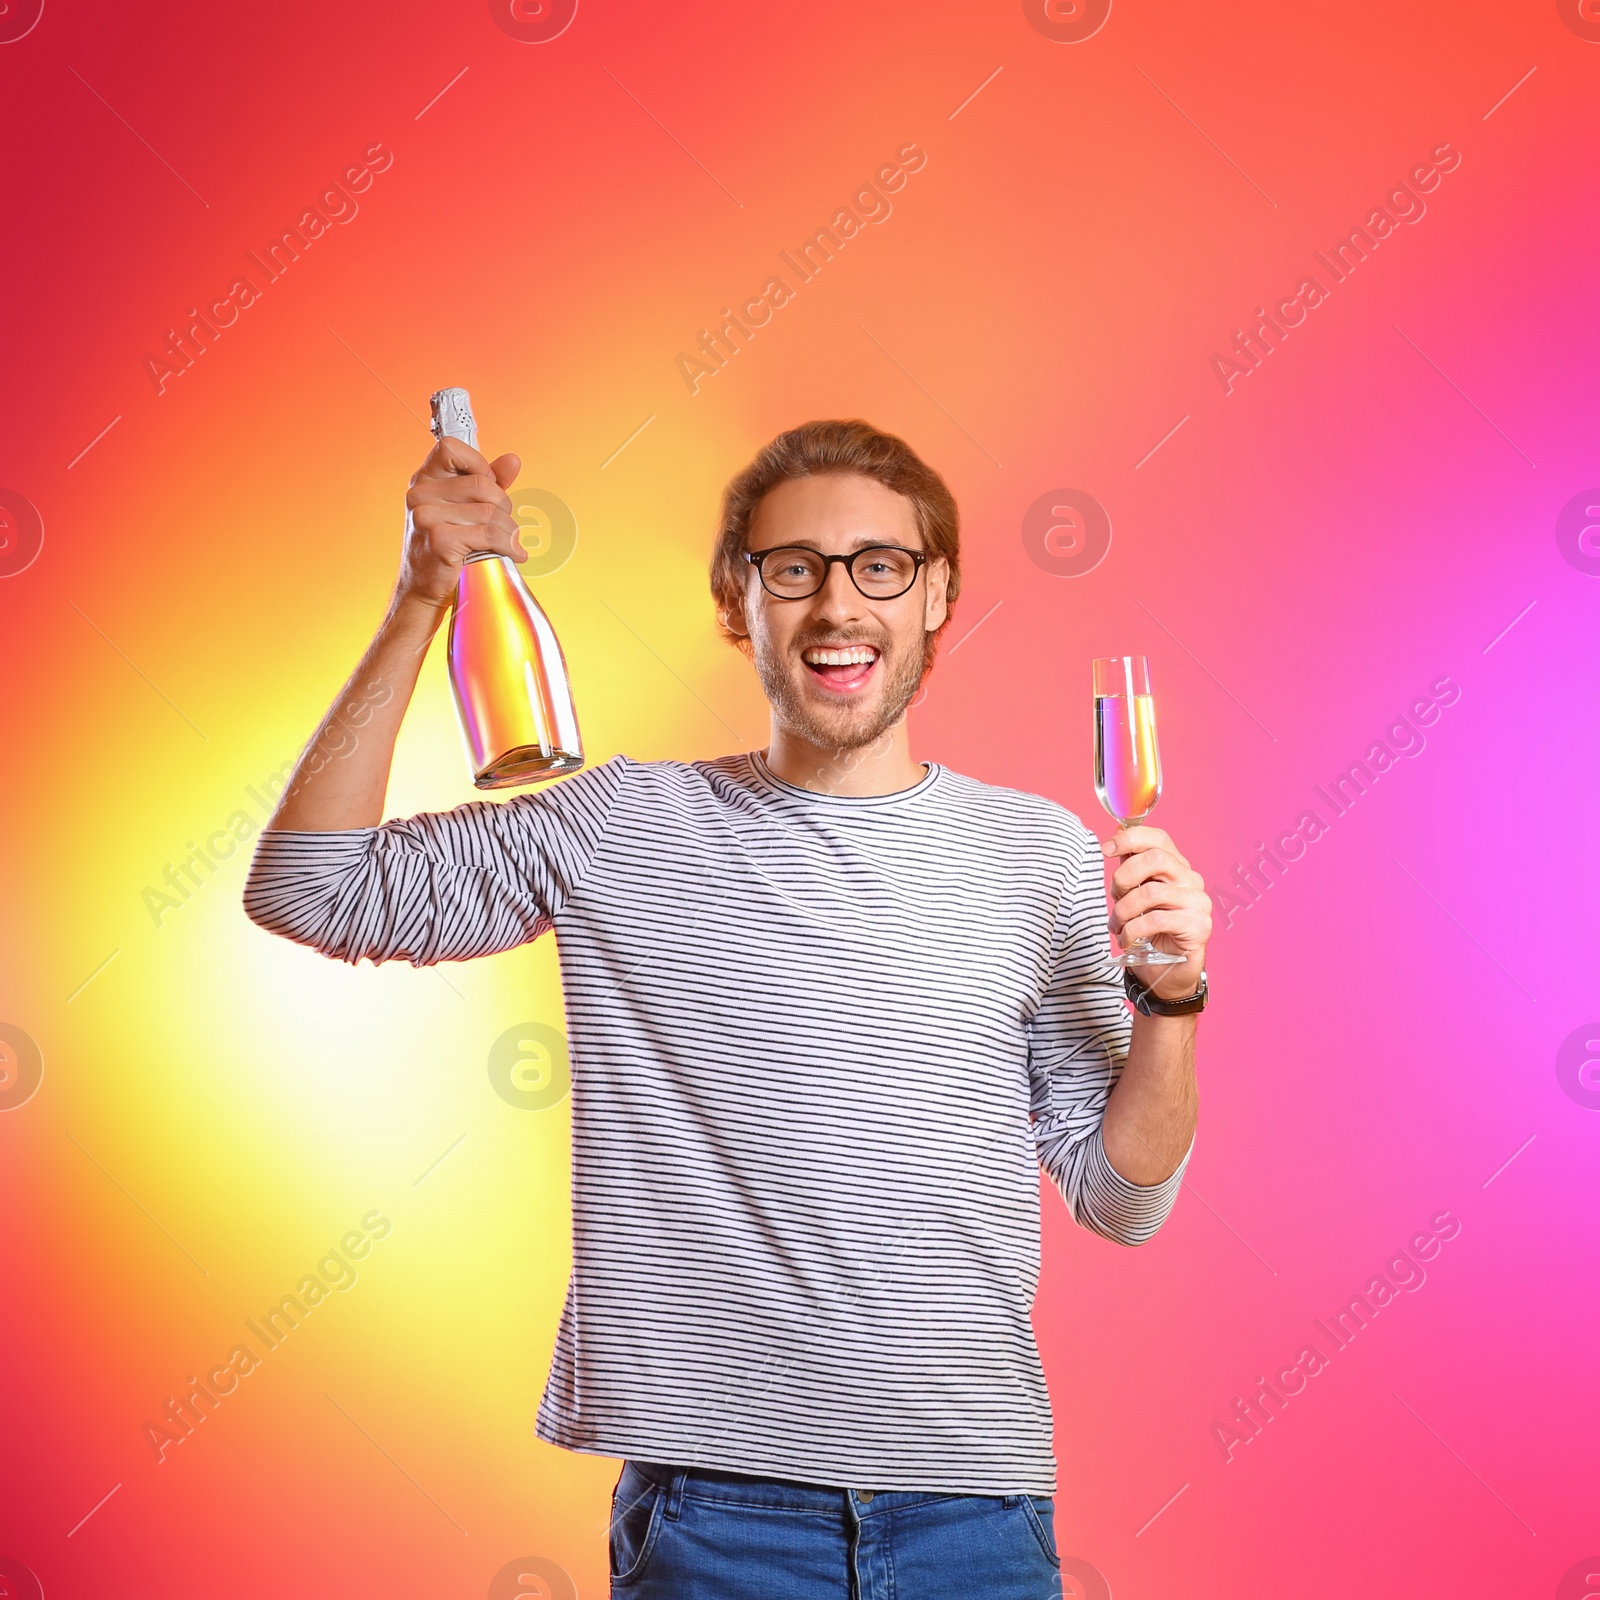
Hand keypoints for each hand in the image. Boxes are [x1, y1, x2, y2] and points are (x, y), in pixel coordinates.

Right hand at [396, 438, 524, 611]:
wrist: (423, 588)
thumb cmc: (447, 546)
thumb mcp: (464, 508)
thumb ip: (488, 482)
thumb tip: (513, 460)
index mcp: (423, 479)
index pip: (450, 447)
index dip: (478, 464)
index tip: (489, 485)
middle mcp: (419, 494)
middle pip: (481, 484)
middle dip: (503, 505)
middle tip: (504, 524)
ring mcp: (426, 516)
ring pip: (489, 511)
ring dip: (509, 529)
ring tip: (509, 542)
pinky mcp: (439, 540)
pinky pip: (489, 534)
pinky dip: (508, 545)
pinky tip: (513, 553)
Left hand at [1101, 825, 1211, 999]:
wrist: (1168, 970)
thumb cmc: (1151, 931)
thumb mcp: (1135, 895)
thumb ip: (1130, 869)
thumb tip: (1115, 838)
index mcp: (1176, 867)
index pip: (1158, 839)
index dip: (1130, 838)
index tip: (1106, 849)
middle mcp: (1191, 880)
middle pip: (1155, 859)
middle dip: (1123, 877)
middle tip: (1114, 897)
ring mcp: (1198, 902)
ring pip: (1151, 892)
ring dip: (1123, 911)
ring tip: (1117, 925)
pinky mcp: (1199, 926)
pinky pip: (1156, 919)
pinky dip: (1132, 930)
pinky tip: (1126, 939)